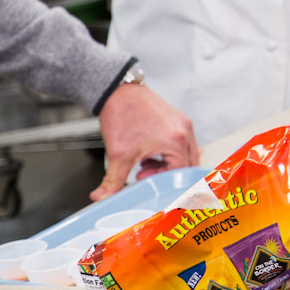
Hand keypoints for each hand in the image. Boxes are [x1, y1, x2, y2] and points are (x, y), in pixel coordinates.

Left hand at [93, 84, 199, 201]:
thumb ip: (112, 181)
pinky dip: (169, 154)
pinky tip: (151, 154)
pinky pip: (182, 144)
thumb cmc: (121, 115)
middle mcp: (184, 131)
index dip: (161, 180)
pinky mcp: (178, 120)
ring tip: (145, 164)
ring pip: (186, 155)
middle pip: (188, 165)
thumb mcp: (117, 155)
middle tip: (146, 175)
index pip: (180, 172)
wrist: (117, 91)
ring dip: (168, 164)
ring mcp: (183, 124)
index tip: (143, 179)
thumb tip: (101, 198)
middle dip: (167, 175)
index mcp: (175, 140)